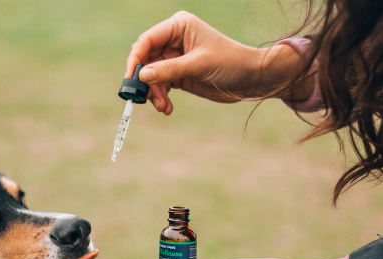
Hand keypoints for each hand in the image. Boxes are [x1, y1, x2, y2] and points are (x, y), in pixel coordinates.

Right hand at [125, 11, 314, 114]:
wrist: (251, 78)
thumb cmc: (230, 62)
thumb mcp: (199, 65)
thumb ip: (169, 70)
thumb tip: (143, 75)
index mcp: (178, 26)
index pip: (147, 40)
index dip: (136, 59)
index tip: (131, 79)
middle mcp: (173, 40)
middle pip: (146, 59)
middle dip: (145, 80)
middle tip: (145, 98)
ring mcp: (175, 58)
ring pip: (151, 76)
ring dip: (154, 93)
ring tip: (163, 107)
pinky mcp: (179, 74)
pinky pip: (161, 85)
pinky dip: (161, 97)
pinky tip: (167, 108)